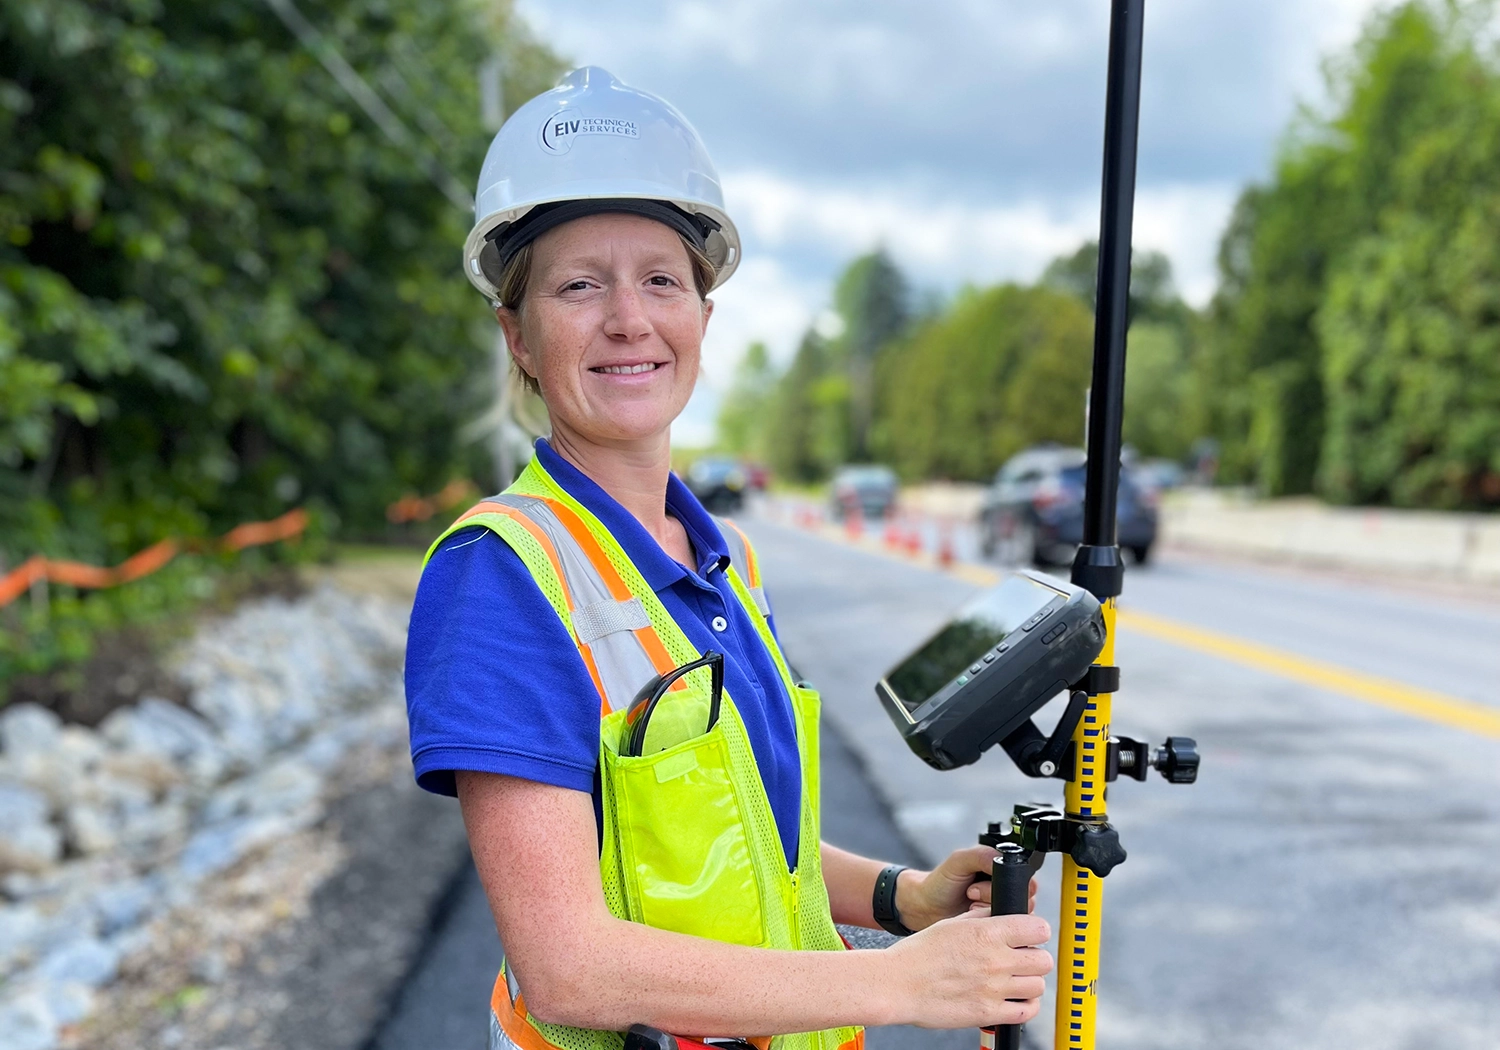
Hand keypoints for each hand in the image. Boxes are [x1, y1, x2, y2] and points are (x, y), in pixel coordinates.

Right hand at [884, 912, 1052, 1028]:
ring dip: (1028, 983)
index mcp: (987, 932)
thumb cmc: (920, 954)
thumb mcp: (952, 923)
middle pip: (1044, 960)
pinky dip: (1024, 1006)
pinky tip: (1012, 1000)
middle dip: (1034, 958)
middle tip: (1020, 961)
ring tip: (1013, 982)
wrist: (897, 984)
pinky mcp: (988, 1013)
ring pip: (1038, 986)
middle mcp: (995, 960)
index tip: (1029, 937)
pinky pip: (1026, 1011)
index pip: (1039, 928)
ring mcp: (993, 989)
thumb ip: (984, 919)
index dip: (1036, 932)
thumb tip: (1004, 916)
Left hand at [896, 846, 1038, 930]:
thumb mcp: (959, 860)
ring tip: (969, 903)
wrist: (925, 907)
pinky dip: (987, 925)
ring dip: (989, 910)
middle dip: (994, 896)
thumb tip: (1002, 859)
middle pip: (1023, 899)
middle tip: (971, 892)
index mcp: (1003, 871)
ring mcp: (1001, 912)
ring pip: (1014, 917)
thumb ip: (981, 855)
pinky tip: (971, 916)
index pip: (1026, 879)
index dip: (1009, 882)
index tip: (982, 881)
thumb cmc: (941, 882)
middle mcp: (1006, 891)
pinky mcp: (995, 931)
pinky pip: (1004, 931)